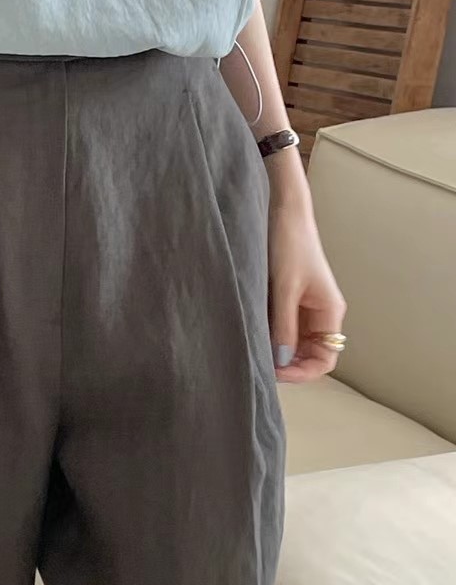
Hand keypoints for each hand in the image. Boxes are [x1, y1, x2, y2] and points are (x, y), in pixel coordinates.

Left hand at [268, 191, 347, 383]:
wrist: (283, 210)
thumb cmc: (290, 244)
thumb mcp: (284, 287)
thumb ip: (284, 325)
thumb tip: (282, 361)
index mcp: (330, 311)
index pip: (325, 359)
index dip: (302, 372)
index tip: (275, 374)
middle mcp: (322, 312)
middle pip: (310, 354)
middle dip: (289, 364)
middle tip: (260, 367)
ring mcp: (307, 305)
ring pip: (296, 341)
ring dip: (279, 350)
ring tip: (255, 352)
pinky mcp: (291, 296)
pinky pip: (285, 325)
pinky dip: (273, 334)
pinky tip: (255, 334)